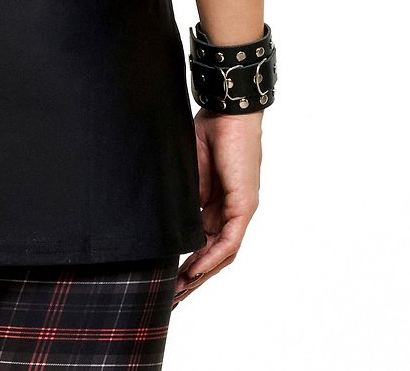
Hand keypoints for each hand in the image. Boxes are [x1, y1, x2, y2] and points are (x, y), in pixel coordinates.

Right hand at [172, 107, 261, 306]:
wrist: (226, 112)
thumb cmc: (208, 131)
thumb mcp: (187, 172)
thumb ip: (182, 199)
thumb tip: (165, 221)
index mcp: (215, 203)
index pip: (202, 242)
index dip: (187, 263)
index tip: (167, 279)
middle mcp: (230, 211)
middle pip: (213, 255)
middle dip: (193, 278)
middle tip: (172, 298)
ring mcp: (239, 210)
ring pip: (222, 254)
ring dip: (201, 275)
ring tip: (180, 292)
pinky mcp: (244, 205)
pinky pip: (229, 240)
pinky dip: (211, 258)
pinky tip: (194, 270)